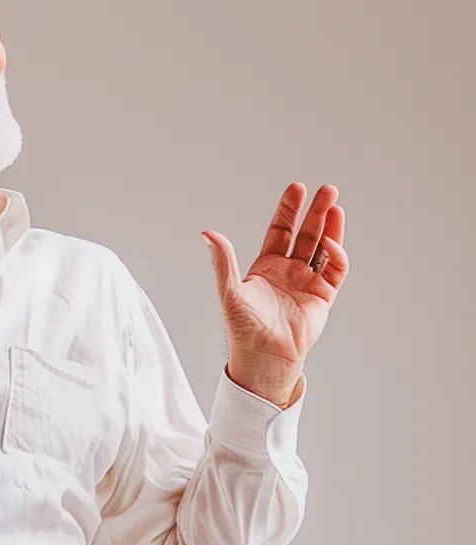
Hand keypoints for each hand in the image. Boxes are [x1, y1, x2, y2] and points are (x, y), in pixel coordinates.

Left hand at [202, 182, 348, 405]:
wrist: (263, 356)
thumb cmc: (243, 328)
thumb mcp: (230, 290)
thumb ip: (223, 261)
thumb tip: (207, 233)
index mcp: (267, 265)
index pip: (281, 229)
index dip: (289, 209)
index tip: (297, 189)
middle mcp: (289, 271)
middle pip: (307, 234)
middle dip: (316, 212)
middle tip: (327, 190)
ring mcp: (308, 282)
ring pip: (323, 248)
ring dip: (331, 227)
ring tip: (336, 205)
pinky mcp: (323, 297)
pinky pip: (334, 271)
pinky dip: (336, 255)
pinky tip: (331, 243)